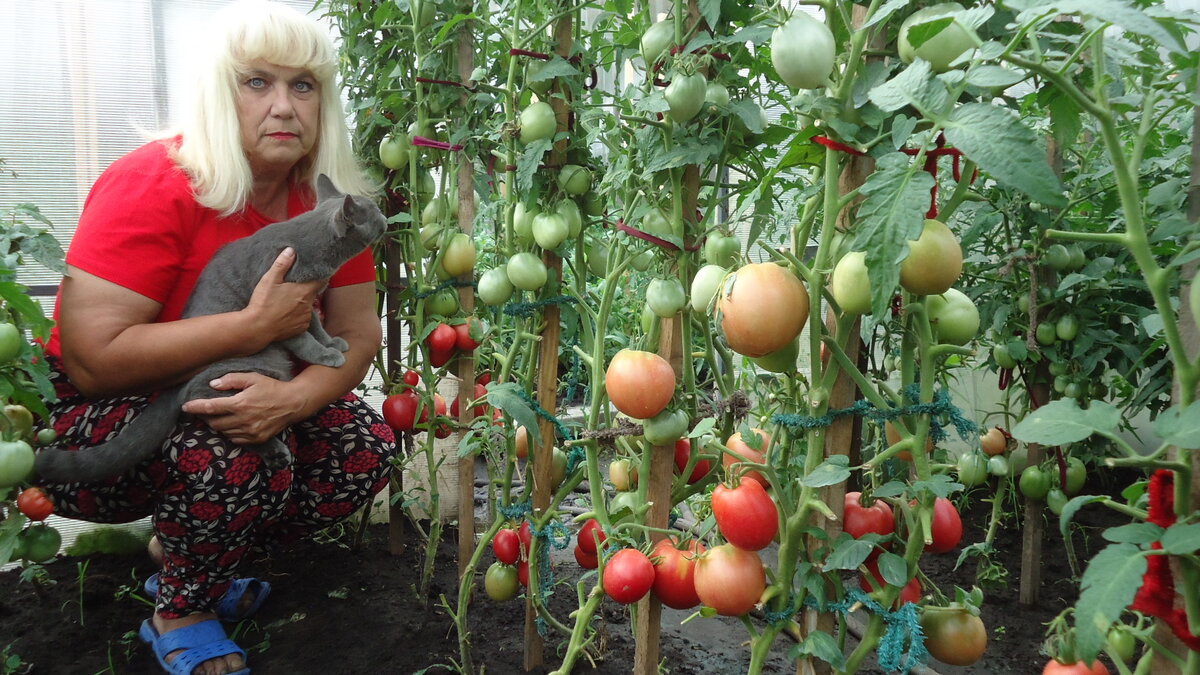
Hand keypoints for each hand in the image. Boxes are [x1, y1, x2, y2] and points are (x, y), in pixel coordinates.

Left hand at [181, 373, 308, 444]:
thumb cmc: (272, 387)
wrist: (294, 403)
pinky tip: (232, 424)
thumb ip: (231, 380)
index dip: (195, 407)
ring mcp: (250, 432)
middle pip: (213, 422)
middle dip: (205, 416)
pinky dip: (229, 432)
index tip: (185, 406)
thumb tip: (212, 385)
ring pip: (223, 432)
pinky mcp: (255, 439)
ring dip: (217, 424)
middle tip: (204, 410)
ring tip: (218, 416)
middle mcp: (243, 420)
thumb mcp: (253, 378)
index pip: (210, 407)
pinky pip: (234, 439)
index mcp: (240, 403)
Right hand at [245, 248, 326, 344]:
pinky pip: (303, 318)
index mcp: (304, 291)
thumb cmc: (263, 302)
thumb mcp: (270, 280)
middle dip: (307, 289)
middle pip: (313, 293)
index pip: (321, 281)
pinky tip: (287, 313)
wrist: (257, 328)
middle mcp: (309, 305)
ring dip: (302, 303)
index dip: (319, 276)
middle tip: (297, 286)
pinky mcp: (301, 328)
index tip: (316, 272)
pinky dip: (298, 315)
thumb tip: (291, 250)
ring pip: (308, 306)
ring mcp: (306, 317)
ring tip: (289, 301)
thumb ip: (282, 264)